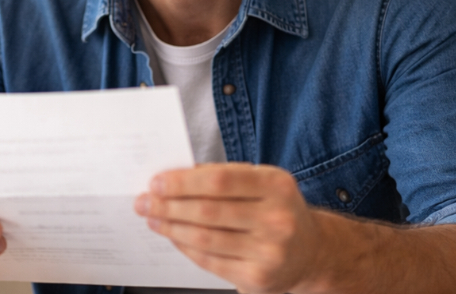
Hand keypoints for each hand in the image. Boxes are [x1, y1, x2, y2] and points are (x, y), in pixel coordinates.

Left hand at [133, 164, 325, 293]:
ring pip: (205, 238)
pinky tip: (173, 236)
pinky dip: (185, 246)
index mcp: (277, 185)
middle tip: (144, 201)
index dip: (183, 182)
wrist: (311, 253)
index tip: (156, 181)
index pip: (220, 180)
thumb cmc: (277, 210)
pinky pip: (209, 260)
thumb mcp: (262, 184)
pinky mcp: (258, 277)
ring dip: (171, 227)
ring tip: (152, 218)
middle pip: (208, 211)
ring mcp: (269, 251)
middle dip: (168, 206)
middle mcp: (277, 218)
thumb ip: (224, 177)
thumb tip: (174, 177)